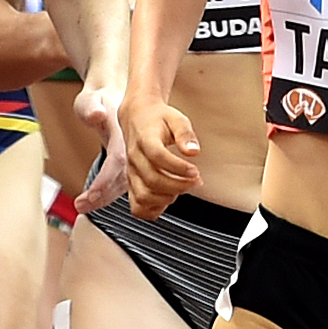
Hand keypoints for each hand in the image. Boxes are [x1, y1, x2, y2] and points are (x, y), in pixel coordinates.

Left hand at [73, 82, 128, 213]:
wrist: (115, 93)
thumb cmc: (100, 97)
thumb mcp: (91, 98)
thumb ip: (91, 107)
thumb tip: (96, 114)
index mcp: (123, 134)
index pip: (117, 161)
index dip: (106, 179)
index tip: (92, 193)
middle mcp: (131, 148)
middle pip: (122, 178)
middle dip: (103, 195)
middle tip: (82, 206)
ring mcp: (131, 156)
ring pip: (122, 184)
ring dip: (103, 199)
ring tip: (81, 207)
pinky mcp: (126, 162)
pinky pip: (121, 183)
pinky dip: (108, 195)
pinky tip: (92, 204)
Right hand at [120, 88, 200, 218]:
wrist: (137, 118)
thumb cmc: (159, 119)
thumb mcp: (177, 119)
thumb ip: (186, 134)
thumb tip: (194, 151)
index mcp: (145, 140)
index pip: (158, 157)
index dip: (179, 168)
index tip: (196, 171)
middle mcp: (134, 159)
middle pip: (153, 180)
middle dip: (179, 185)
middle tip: (196, 180)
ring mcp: (131, 174)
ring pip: (143, 197)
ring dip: (167, 198)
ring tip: (181, 188)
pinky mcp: (131, 184)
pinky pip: (137, 207)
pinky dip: (153, 210)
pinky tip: (168, 199)